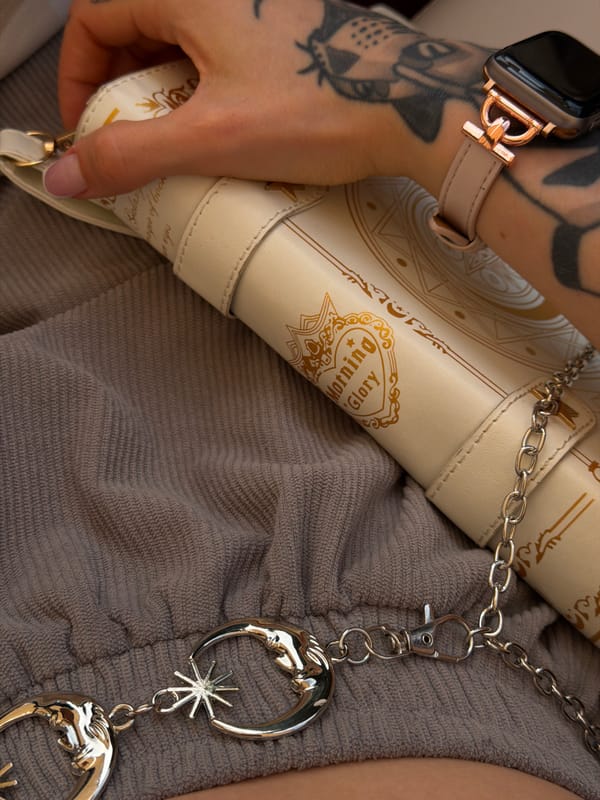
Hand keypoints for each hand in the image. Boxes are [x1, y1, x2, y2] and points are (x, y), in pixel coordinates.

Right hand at [51, 0, 421, 197]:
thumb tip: (72, 171)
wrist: (411, 105)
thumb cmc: (328, 104)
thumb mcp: (212, 137)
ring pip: (177, 38)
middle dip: (114, 81)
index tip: (84, 122)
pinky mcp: (283, 35)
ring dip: (156, 86)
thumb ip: (132, 154)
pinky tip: (214, 126)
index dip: (76, 72)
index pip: (94, 15)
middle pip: (133, 23)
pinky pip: (218, 51)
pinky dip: (198, 85)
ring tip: (166, 138)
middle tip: (119, 132)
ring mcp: (257, 9)